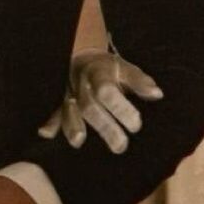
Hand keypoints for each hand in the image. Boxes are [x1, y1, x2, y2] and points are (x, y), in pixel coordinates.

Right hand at [38, 48, 163, 153]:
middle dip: (104, 126)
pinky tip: (46, 133)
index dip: (121, 108)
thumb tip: (157, 94)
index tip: (136, 125)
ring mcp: (68, 92)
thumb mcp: (125, 69)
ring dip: (73, 126)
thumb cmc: (109, 68)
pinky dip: (50, 121)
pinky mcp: (59, 100)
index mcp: (100, 73)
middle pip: (91, 106)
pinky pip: (53, 110)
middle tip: (121, 145)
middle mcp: (82, 84)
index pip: (109, 91)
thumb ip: (140, 82)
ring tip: (79, 142)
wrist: (82, 57)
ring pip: (70, 110)